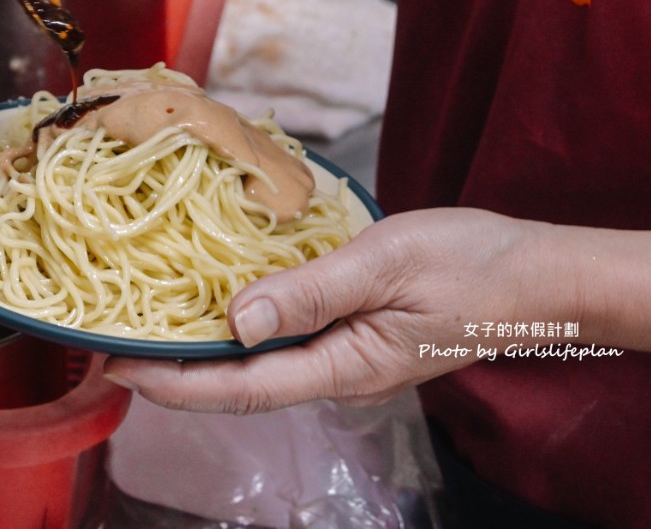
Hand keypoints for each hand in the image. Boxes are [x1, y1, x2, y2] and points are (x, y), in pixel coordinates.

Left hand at [104, 207, 564, 411]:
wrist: (539, 276)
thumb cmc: (472, 264)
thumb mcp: (387, 264)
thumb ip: (310, 291)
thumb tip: (234, 320)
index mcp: (345, 366)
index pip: (242, 387)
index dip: (176, 381)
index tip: (118, 366)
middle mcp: (338, 375)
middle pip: (241, 386)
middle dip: (175, 374)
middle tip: (111, 349)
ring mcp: (347, 360)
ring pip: (260, 367)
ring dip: (202, 354)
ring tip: (146, 331)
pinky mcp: (354, 338)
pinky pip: (285, 343)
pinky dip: (240, 330)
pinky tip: (215, 307)